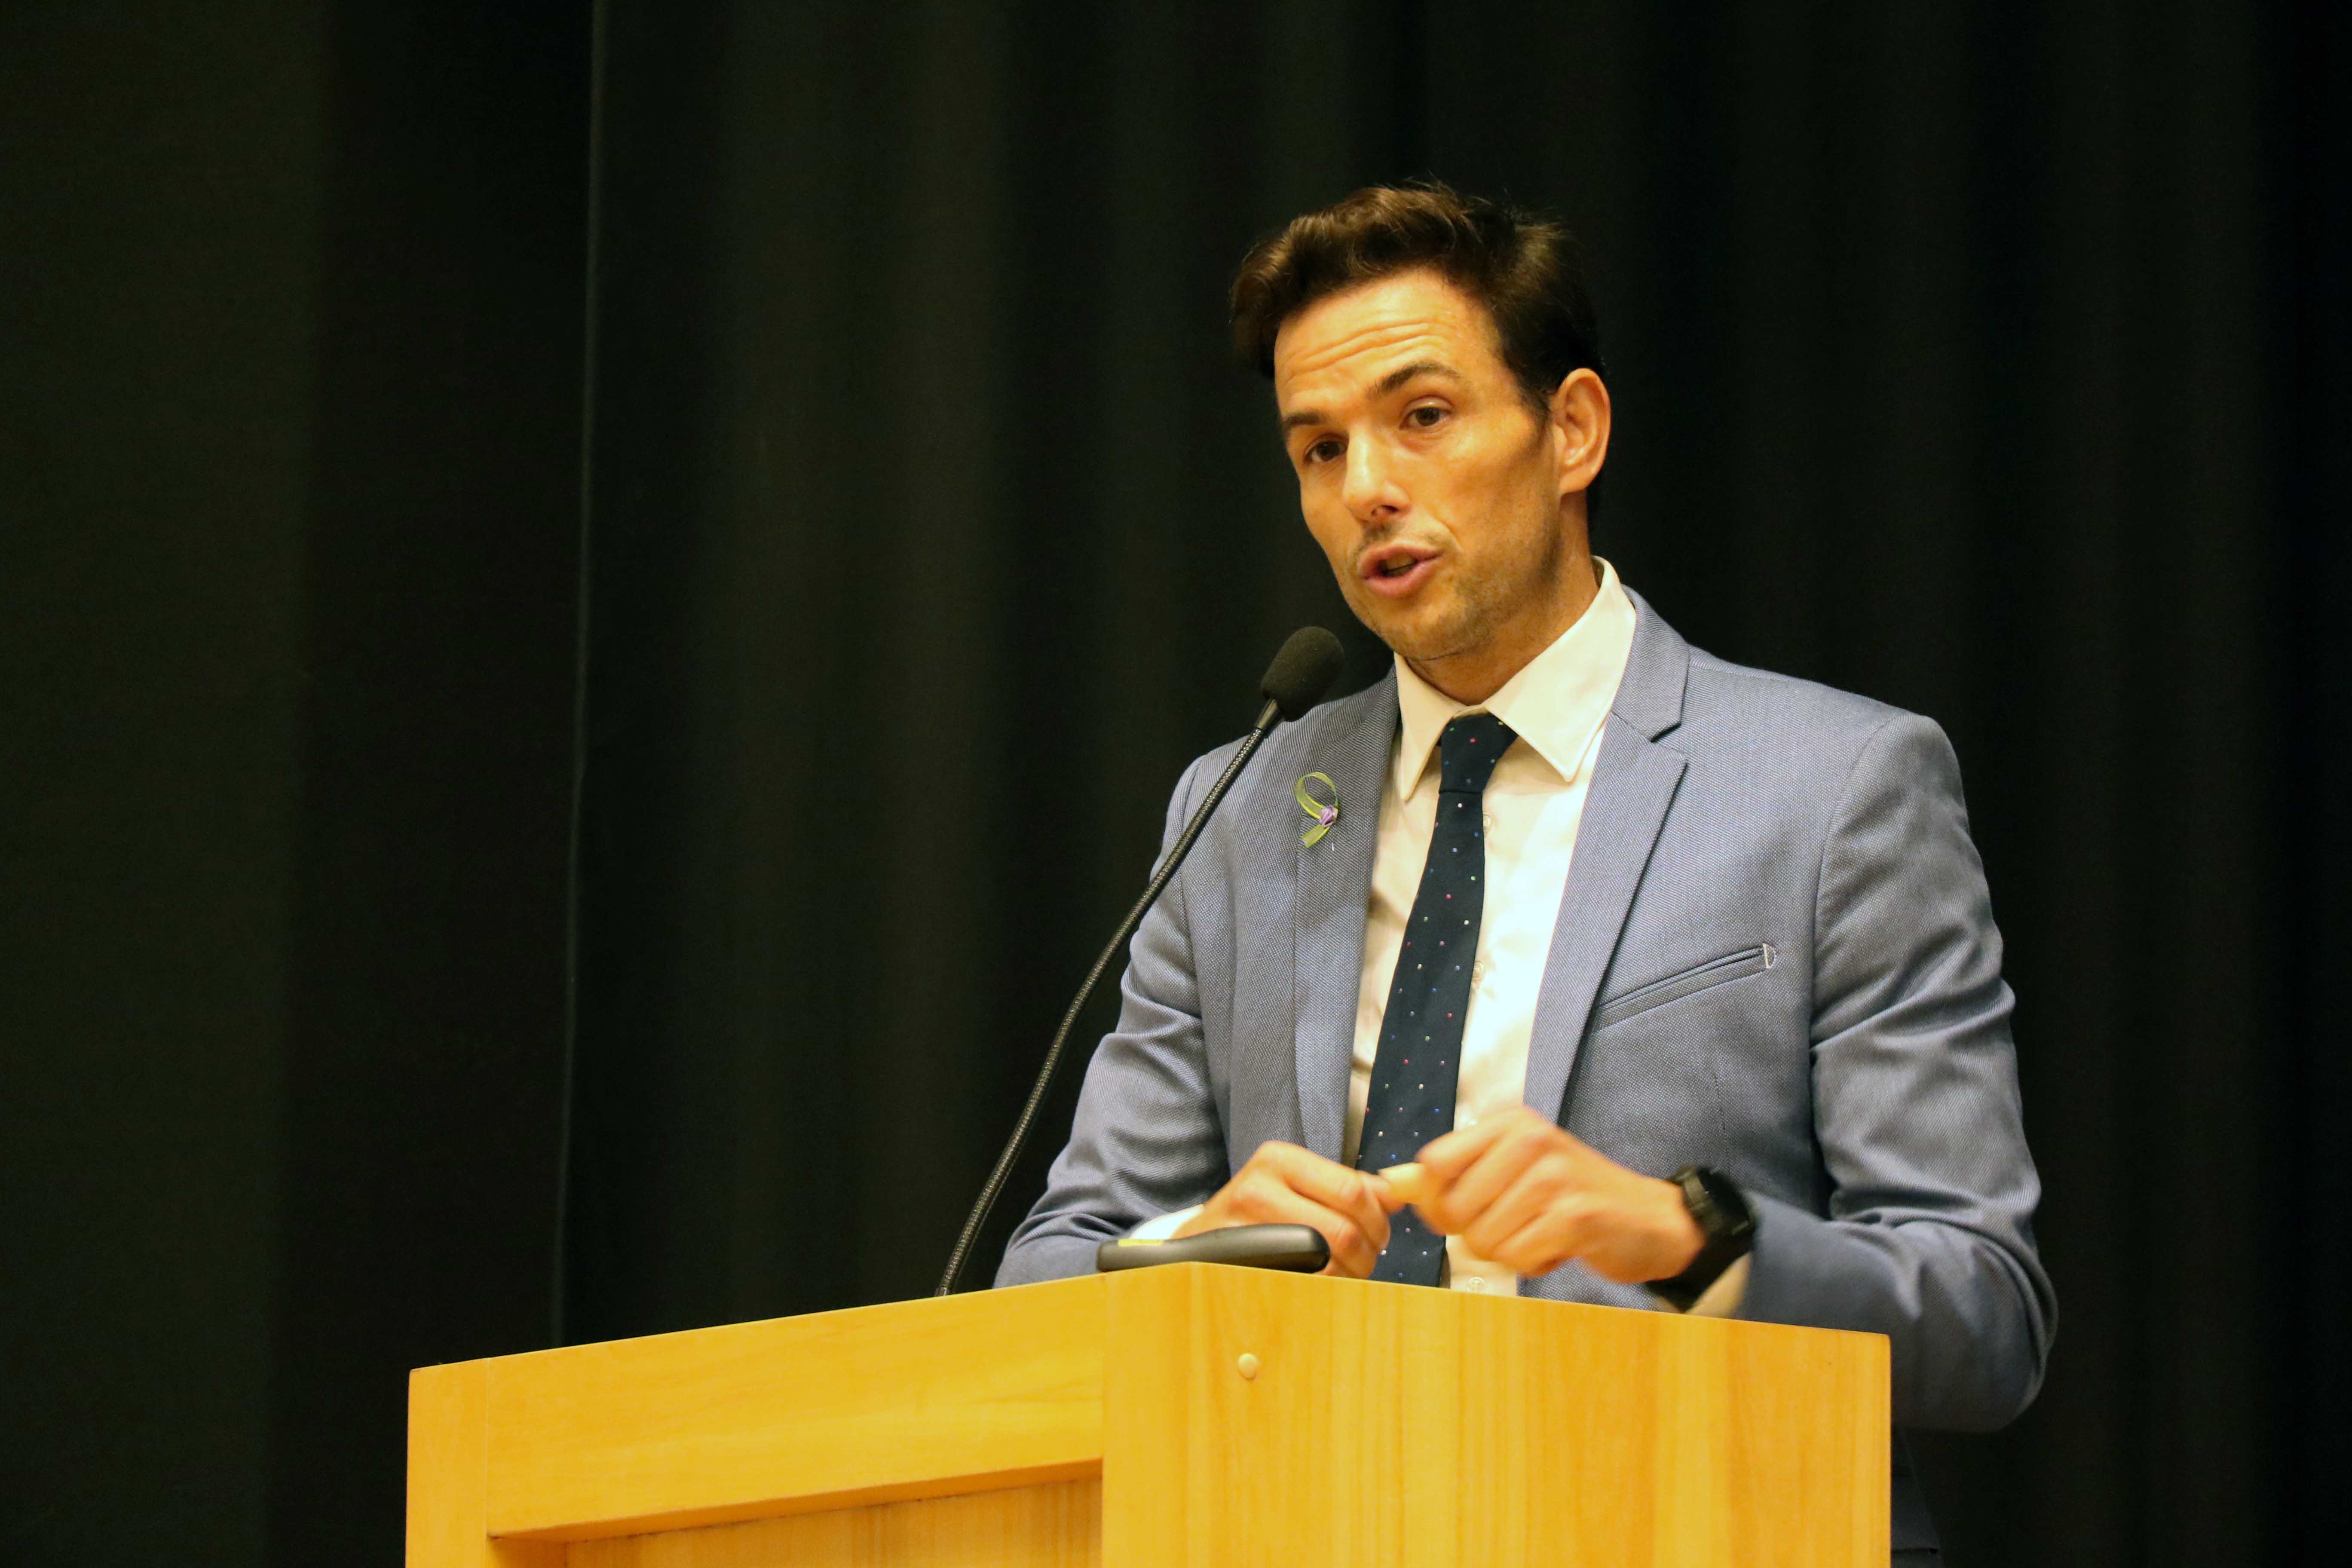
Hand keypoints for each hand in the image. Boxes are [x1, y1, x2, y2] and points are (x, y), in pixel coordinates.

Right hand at [1177, 1141, 1403, 1277]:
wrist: (1202, 1239)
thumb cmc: (1259, 1212)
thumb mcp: (1299, 1184)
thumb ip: (1349, 1186)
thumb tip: (1397, 1193)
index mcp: (1279, 1159)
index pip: (1351, 1190)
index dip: (1377, 1220)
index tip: (1380, 1235)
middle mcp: (1257, 1187)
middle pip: (1342, 1230)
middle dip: (1366, 1253)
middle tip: (1365, 1260)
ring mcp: (1243, 1228)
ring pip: (1324, 1261)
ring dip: (1347, 1275)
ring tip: (1344, 1273)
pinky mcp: (1237, 1264)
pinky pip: (1300, 1283)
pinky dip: (1321, 1289)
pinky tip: (1319, 1283)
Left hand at [1412, 1106, 1703, 1282]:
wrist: (1648, 1220)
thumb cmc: (1572, 1197)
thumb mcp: (1511, 1170)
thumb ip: (1452, 1175)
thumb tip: (1393, 1182)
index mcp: (1509, 1123)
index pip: (1435, 1164)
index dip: (1438, 1200)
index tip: (1465, 1210)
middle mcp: (1530, 1139)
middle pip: (1455, 1209)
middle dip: (1478, 1232)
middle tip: (1518, 1223)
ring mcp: (1555, 1176)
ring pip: (1485, 1238)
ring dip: (1510, 1250)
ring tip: (1543, 1231)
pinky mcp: (1575, 1215)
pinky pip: (1518, 1256)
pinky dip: (1534, 1263)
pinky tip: (1559, 1245)